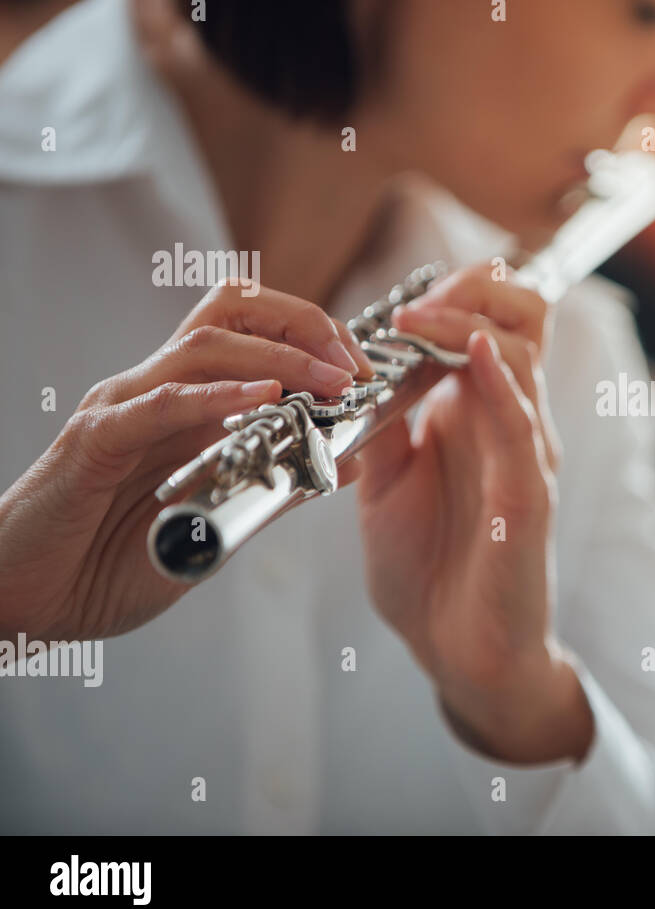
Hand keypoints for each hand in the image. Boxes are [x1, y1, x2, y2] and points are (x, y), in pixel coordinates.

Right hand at [0, 279, 369, 640]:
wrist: (24, 598)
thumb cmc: (109, 560)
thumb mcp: (219, 522)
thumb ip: (279, 486)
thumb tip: (349, 459)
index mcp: (189, 403)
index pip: (255, 329)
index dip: (317, 337)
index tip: (367, 375)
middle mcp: (157, 390)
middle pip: (232, 310)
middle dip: (305, 324)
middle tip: (353, 367)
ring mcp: (124, 408)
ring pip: (204, 345)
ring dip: (280, 358)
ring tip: (330, 380)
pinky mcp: (95, 441)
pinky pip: (158, 403)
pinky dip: (214, 396)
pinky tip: (263, 400)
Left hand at [356, 264, 593, 763]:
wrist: (458, 652)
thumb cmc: (429, 570)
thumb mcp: (385, 483)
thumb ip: (381, 426)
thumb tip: (352, 369)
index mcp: (481, 418)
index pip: (495, 326)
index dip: (462, 294)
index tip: (408, 294)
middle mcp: (513, 428)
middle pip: (525, 325)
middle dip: (473, 294)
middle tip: (417, 300)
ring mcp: (527, 460)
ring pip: (522, 363)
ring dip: (468, 327)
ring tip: (418, 318)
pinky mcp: (529, 501)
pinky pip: (522, 430)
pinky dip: (501, 387)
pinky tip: (473, 358)